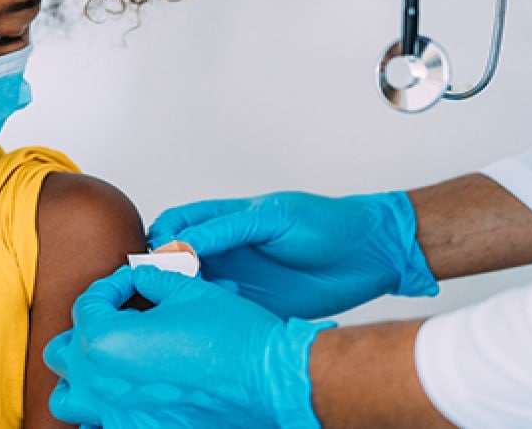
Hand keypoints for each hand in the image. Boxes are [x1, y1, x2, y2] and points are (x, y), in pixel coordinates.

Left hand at [45, 265, 333, 428]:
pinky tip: (127, 396)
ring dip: (80, 377)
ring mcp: (119, 415)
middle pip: (63, 353)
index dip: (112, 286)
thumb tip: (139, 276)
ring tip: (106, 362)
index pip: (87, 305)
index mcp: (106, 341)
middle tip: (116, 319)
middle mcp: (103, 383)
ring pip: (69, 399)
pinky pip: (100, 426)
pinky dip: (103, 411)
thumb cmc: (232, 335)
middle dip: (86, 329)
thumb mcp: (186, 289)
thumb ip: (150, 279)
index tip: (132, 283)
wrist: (267, 378)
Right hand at [149, 191, 437, 318]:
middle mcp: (227, 249)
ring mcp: (238, 278)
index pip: (175, 224)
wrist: (371, 255)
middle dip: (164, 272)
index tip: (161, 257)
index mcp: (226, 218)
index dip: (160, 239)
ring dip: (186, 295)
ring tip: (194, 300)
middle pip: (175, 260)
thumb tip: (183, 242)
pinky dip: (212, 314)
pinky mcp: (254, 306)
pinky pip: (220, 312)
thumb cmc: (328, 223)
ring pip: (193, 289)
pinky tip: (222, 313)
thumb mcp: (274, 217)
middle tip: (168, 284)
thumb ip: (228, 228)